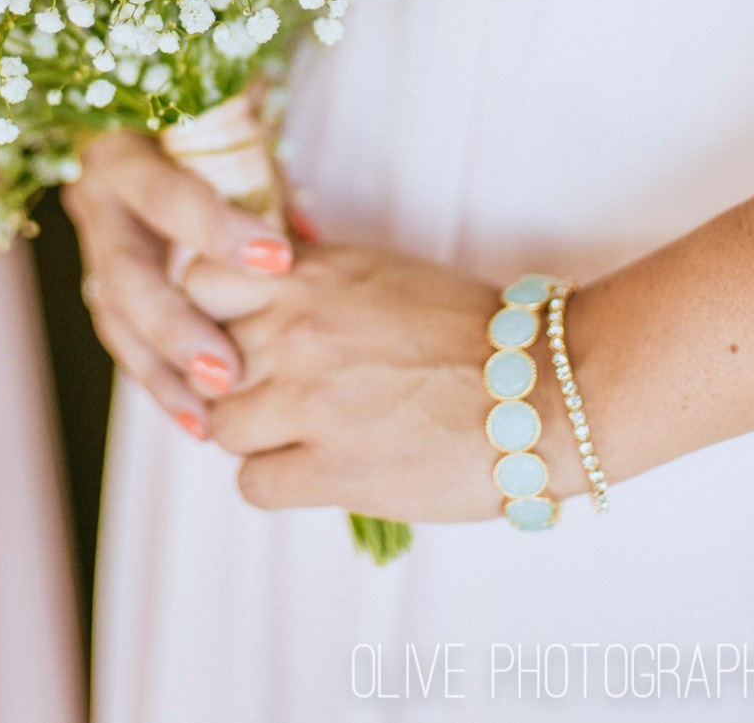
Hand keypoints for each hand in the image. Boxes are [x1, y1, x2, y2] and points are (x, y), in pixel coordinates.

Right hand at [66, 129, 295, 437]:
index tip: (280, 258)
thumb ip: (262, 178)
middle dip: (178, 327)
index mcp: (125, 152)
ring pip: (117, 321)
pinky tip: (198, 421)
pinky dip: (160, 382)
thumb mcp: (232, 123)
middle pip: (127, 277)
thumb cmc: (204, 113)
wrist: (140, 110)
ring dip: (164, 372)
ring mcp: (94, 247)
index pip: (168, 194)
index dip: (218, 229)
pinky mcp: (103, 285)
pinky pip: (124, 341)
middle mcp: (96, 202)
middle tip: (232, 372)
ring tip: (211, 419)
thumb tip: (308, 237)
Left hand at [206, 243, 540, 521]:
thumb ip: (318, 279)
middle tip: (278, 390)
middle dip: (233, 376)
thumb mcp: (389, 275)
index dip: (215, 309)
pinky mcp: (329, 468)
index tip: (245, 327)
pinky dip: (280, 481)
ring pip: (220, 426)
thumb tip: (262, 270)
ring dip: (258, 435)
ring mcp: (311, 399)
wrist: (550, 389)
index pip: (203, 279)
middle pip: (203, 358)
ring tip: (310, 433)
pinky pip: (251, 483)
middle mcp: (301, 328)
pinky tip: (324, 468)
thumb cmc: (483, 332)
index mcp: (318, 273)